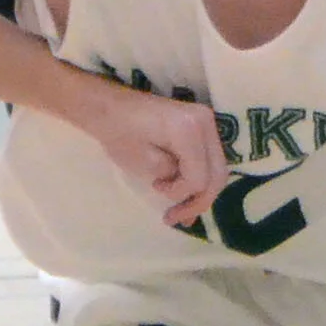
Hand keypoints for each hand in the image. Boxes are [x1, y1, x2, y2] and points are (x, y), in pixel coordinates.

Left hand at [78, 80, 227, 228]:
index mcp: (189, 129)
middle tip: (178, 219)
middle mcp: (205, 122)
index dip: (181, 193)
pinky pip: (208, 159)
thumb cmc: (118, 132)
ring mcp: (206, 121)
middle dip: (199, 201)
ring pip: (217, 169)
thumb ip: (171, 177)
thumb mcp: (142, 162)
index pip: (199, 176)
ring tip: (182, 213)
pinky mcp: (201, 125)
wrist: (109, 106)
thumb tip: (188, 189)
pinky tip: (186, 195)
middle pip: (217, 174)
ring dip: (201, 192)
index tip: (156, 189)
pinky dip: (199, 177)